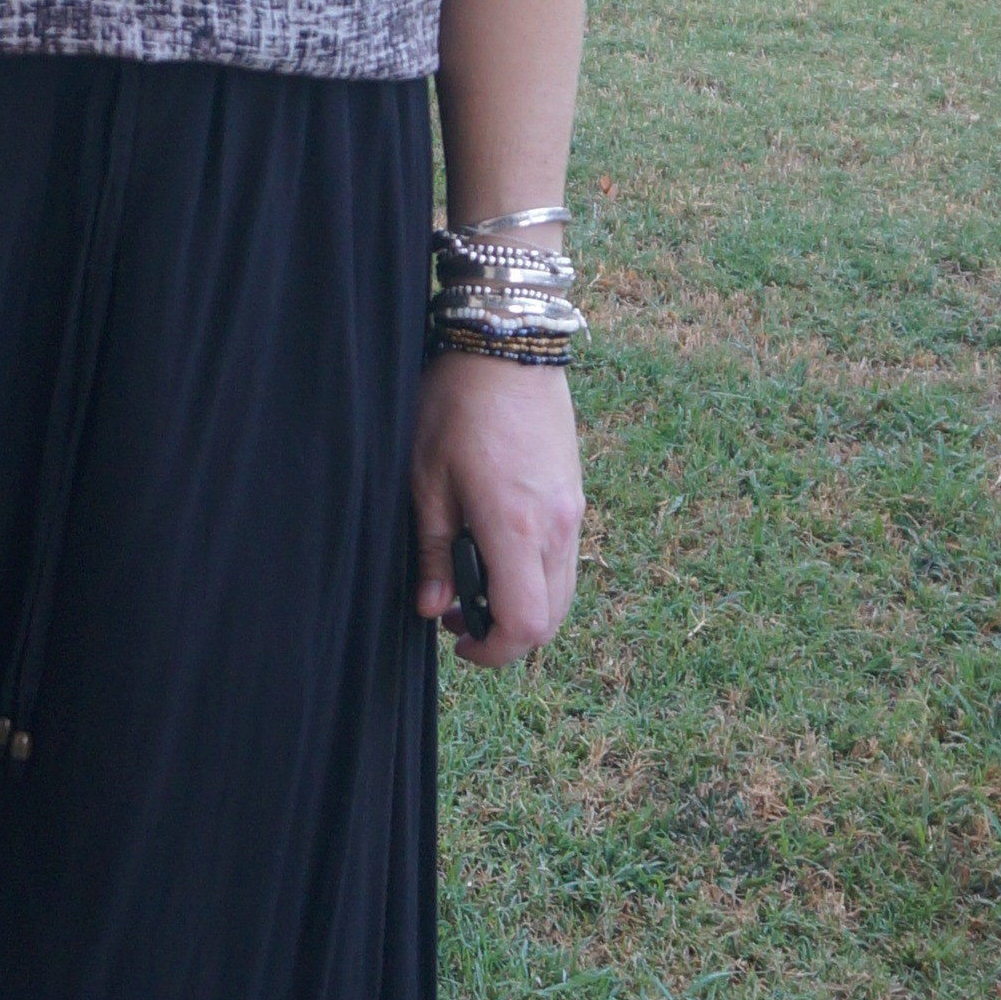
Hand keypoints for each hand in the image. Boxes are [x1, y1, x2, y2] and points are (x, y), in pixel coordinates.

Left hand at [410, 352, 582, 668]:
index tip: (457, 642)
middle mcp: (557, 528)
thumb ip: (431, 551)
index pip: (525, 624)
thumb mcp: (425, 480)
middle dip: (506, 634)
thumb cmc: (457, 406)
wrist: (507, 347)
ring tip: (474, 581)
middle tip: (457, 616)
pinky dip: (536, 575)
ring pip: (563, 591)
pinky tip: (497, 549)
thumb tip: (433, 607)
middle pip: (551, 618)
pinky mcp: (575, 496)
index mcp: (516, 528)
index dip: (493, 651)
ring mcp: (573, 512)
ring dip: (525, 605)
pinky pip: (565, 559)